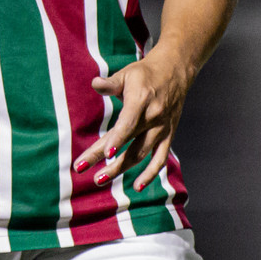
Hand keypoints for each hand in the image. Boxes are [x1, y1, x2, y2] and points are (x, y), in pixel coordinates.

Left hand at [77, 49, 191, 191]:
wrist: (175, 72)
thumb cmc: (144, 74)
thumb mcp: (126, 74)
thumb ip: (110, 83)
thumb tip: (95, 83)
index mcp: (142, 101)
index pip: (129, 123)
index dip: (118, 139)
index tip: (105, 154)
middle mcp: (154, 117)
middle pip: (130, 144)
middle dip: (109, 161)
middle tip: (85, 172)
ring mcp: (162, 129)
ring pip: (142, 155)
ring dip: (121, 169)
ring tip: (99, 179)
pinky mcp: (168, 136)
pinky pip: (160, 159)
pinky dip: (150, 174)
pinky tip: (137, 187)